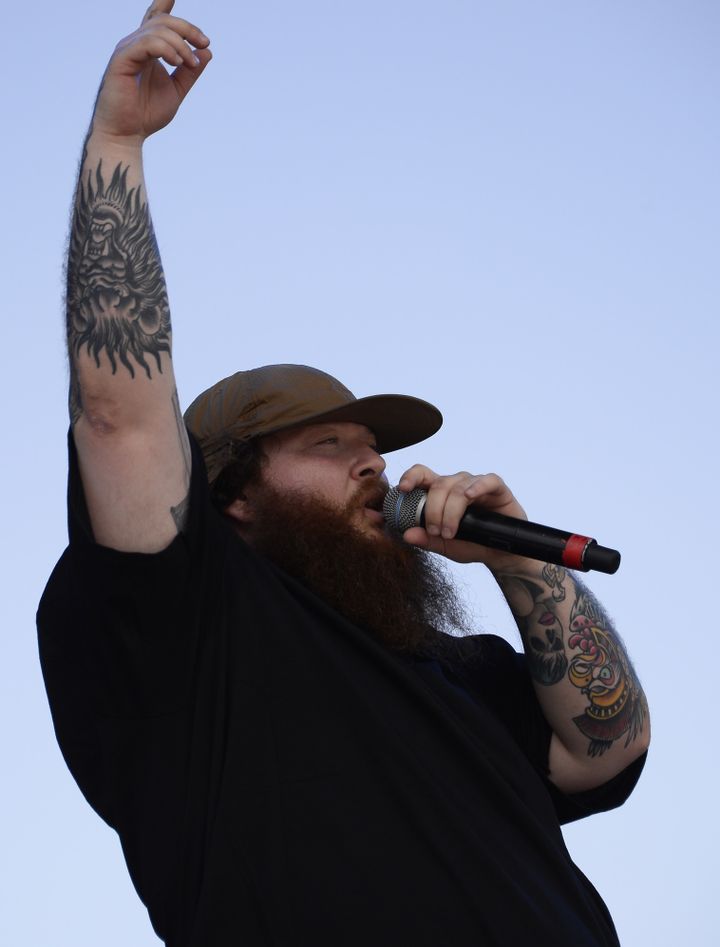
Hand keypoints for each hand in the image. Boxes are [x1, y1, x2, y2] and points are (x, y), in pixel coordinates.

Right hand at [91, 0, 210, 145]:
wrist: (127, 134)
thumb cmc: (146, 114)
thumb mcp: (176, 90)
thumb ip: (190, 72)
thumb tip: (207, 52)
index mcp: (147, 50)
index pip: (155, 19)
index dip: (164, 4)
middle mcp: (136, 44)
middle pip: (163, 21)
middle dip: (188, 28)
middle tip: (204, 43)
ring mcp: (128, 49)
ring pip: (157, 30)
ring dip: (181, 44)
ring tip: (190, 64)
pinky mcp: (122, 58)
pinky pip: (147, 43)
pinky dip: (167, 49)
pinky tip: (178, 62)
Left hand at [396, 465, 533, 570]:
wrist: (500, 554)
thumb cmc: (471, 545)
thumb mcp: (445, 546)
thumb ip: (427, 540)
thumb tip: (406, 534)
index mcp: (440, 493)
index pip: (422, 475)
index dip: (411, 477)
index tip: (403, 489)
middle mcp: (457, 484)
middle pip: (439, 485)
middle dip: (433, 510)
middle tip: (435, 532)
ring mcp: (477, 484)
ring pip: (459, 487)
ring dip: (451, 511)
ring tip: (450, 533)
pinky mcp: (497, 488)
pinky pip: (487, 480)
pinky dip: (477, 487)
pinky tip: (470, 497)